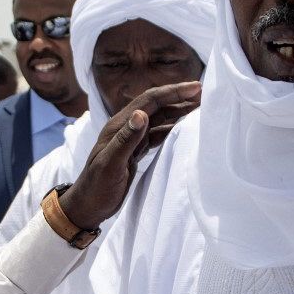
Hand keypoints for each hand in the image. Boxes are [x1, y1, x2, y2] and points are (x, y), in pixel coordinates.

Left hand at [59, 81, 200, 229]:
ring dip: (179, 112)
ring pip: (159, 119)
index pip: (149, 101)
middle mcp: (126, 127)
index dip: (173, 92)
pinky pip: (157, 134)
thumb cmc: (96, 187)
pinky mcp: (135, 151)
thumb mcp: (110, 165)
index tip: (196, 88)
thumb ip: (126, 140)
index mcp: (119, 126)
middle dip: (180, 98)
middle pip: (157, 106)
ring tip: (201, 108)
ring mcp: (131, 139)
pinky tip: (185, 128)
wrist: (87, 205)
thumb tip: (142, 114)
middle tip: (205, 94)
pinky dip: (173, 128)